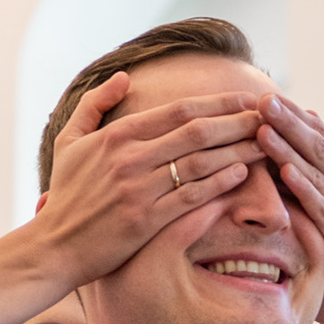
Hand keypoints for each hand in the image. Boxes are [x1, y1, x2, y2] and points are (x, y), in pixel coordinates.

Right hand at [31, 73, 264, 286]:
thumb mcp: (69, 141)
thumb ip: (94, 104)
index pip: (179, 110)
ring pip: (200, 163)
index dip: (219, 102)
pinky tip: (241, 174)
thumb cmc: (65, 195)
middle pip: (197, 132)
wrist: (54, 247)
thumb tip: (125, 77)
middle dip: (238, 121)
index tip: (247, 98)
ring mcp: (138, 189)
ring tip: (266, 144)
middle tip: (269, 116)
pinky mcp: (145, 221)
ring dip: (237, 150)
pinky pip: (190, 197)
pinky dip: (218, 183)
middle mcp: (130, 158)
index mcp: (116, 135)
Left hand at [255, 94, 323, 322]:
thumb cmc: (307, 246)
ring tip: (266, 129)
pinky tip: (285, 172)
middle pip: (318, 146)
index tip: (260, 95)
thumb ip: (284, 171)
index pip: (315, 134)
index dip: (290, 114)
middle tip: (263, 100)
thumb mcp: (292, 204)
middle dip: (289, 122)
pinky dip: (305, 188)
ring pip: (320, 173)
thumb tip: (258, 132)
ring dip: (291, 149)